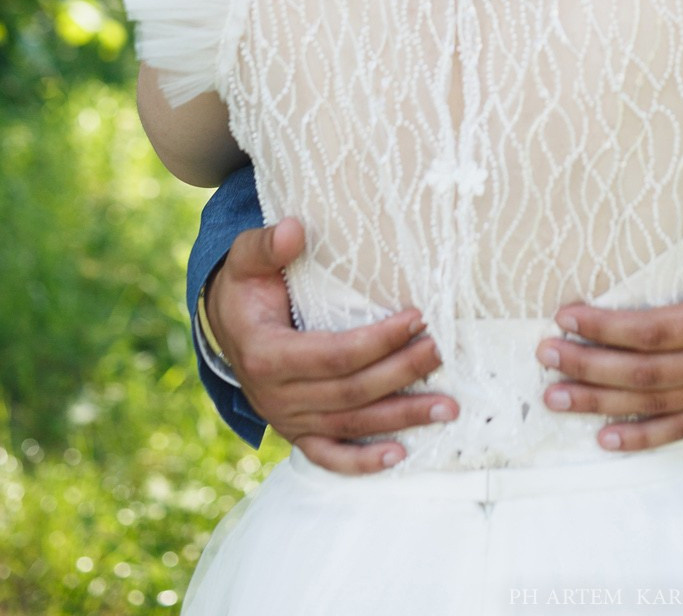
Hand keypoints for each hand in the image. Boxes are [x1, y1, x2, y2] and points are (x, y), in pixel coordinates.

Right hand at [204, 217, 457, 473]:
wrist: (226, 326)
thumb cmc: (247, 286)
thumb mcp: (247, 259)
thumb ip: (269, 245)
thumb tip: (295, 230)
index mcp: (266, 354)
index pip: (334, 354)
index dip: (378, 341)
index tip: (418, 318)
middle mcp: (276, 396)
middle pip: (350, 392)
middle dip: (401, 373)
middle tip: (441, 351)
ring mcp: (287, 420)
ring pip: (350, 426)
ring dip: (400, 419)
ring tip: (447, 408)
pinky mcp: (296, 433)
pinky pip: (328, 456)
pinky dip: (362, 463)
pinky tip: (400, 456)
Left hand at [534, 186, 682, 452]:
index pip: (657, 329)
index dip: (609, 327)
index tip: (568, 315)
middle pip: (647, 373)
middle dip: (591, 365)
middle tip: (547, 354)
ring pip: (656, 404)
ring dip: (602, 401)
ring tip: (556, 396)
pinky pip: (681, 428)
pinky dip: (643, 436)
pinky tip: (606, 437)